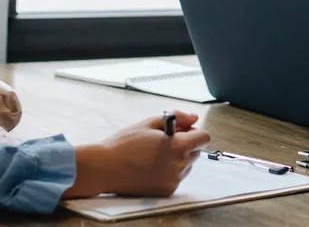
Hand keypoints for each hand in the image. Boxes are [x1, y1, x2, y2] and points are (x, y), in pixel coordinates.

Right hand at [65, 111, 211, 198]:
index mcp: (178, 146)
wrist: (104, 168)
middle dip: (185, 144)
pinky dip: (169, 171)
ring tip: (154, 154)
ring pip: (187, 165)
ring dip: (178, 158)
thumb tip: (194, 118)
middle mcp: (179, 165)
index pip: (204, 137)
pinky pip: (176, 177)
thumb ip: (177, 118)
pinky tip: (151, 166)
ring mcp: (173, 180)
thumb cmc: (124, 144)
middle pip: (196, 152)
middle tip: (163, 141)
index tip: (181, 130)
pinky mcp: (166, 191)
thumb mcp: (149, 123)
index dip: (193, 131)